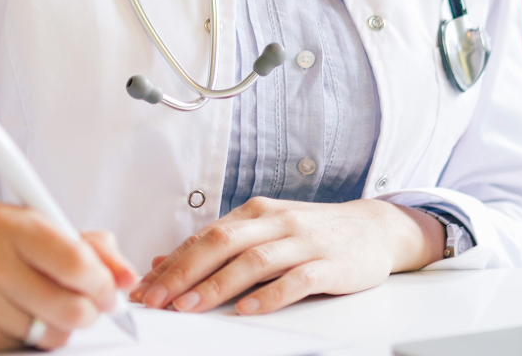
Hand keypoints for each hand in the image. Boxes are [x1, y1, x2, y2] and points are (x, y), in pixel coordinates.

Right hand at [0, 206, 134, 350]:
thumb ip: (79, 242)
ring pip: (51, 334)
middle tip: (91, 305)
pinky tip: (14, 316)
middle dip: (90, 311)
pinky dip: (29, 338)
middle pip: (71, 307)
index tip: (112, 287)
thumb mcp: (22, 225)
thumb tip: (125, 272)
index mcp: (8, 224)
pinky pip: (22, 347)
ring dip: (60, 326)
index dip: (103, 280)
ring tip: (45, 307)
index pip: (74, 259)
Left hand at [129, 197, 443, 315]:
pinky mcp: (330, 264)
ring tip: (191, 307)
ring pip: (254, 260)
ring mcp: (304, 241)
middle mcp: (277, 221)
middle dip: (185, 272)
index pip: (206, 235)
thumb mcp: (266, 231)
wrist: (375, 228)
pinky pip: (296, 280)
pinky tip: (248, 309)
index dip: (174, 263)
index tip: (147, 288)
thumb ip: (220, 246)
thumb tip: (167, 261)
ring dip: (218, 285)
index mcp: (257, 212)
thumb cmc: (314, 234)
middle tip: (158, 299)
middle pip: (222, 242)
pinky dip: (269, 296)